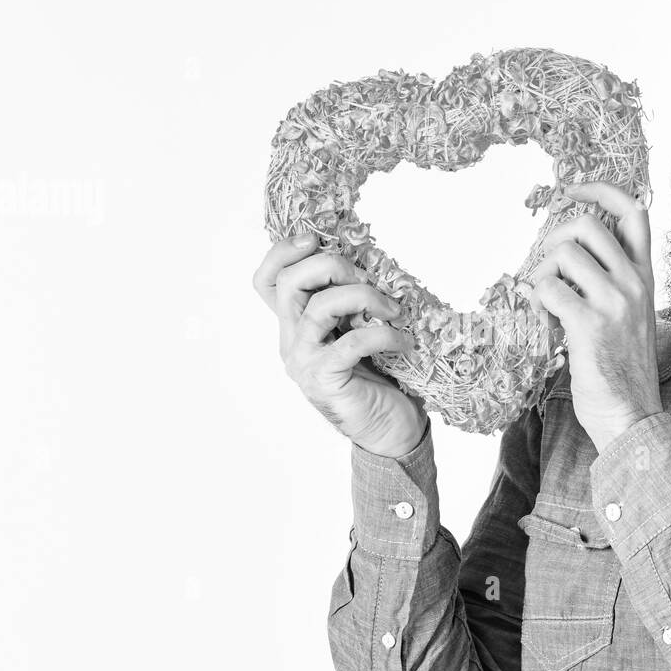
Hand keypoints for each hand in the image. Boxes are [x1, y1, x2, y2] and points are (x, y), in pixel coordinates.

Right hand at [253, 234, 427, 458]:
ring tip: (394, 311)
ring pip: (319, 307)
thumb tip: (370, 260)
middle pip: (290, 283)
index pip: (267, 280)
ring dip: (364, 298)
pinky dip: (383, 335)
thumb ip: (352, 300)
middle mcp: (292, 340)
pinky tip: (403, 342)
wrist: (390, 431)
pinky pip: (351, 343)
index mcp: (296, 323)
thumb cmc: (380, 377)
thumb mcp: (361, 327)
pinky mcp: (325, 380)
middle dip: (333, 265)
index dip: (283, 252)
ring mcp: (305, 361)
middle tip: (370, 279)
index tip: (315, 238)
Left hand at [522, 182, 661, 453]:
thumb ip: (607, 284)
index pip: (633, 210)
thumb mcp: (627, 317)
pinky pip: (548, 290)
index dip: (599, 190)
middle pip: (587, 223)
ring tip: (545, 304)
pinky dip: (535, 303)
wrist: (632, 418)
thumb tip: (565, 258)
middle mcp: (633, 283)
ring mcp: (613, 303)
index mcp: (645, 277)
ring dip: (540, 275)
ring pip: (562, 253)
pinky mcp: (589, 326)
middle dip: (554, 238)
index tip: (571, 191)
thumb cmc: (623, 372)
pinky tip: (543, 325)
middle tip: (547, 268)